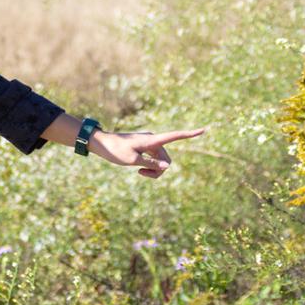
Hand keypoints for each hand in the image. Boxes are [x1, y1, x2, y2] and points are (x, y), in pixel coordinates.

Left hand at [89, 127, 207, 177]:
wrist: (101, 143)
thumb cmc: (115, 151)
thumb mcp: (132, 160)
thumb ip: (151, 164)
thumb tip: (168, 167)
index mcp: (152, 140)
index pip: (175, 136)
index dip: (190, 134)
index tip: (204, 129)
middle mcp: (153, 140)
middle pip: (167, 159)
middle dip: (160, 170)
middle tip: (142, 174)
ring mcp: (149, 144)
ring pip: (161, 161)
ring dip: (154, 170)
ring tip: (139, 172)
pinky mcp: (145, 148)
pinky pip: (155, 160)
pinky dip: (150, 167)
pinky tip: (139, 170)